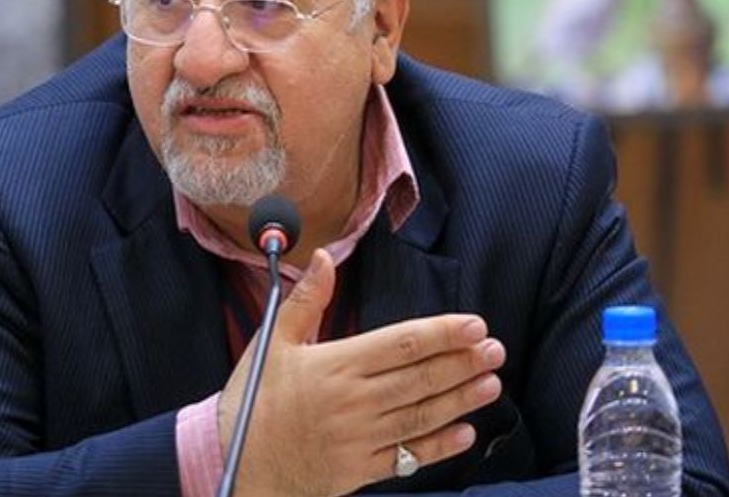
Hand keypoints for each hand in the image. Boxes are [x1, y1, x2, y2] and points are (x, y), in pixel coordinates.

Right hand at [217, 249, 504, 496]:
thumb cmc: (252, 400)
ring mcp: (359, 439)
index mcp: (334, 365)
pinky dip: (439, 446)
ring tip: (490, 384)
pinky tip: (464, 433)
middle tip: (495, 350)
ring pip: (421, 416)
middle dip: (463, 363)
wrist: (233, 462)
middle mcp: (353, 402)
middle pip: (420, 378)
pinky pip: (408, 458)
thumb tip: (325, 258)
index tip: (473, 324)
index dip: (441, 334)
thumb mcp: (271, 342)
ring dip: (460, 400)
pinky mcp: (359, 470)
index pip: (400, 344)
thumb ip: (305, 300)